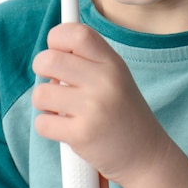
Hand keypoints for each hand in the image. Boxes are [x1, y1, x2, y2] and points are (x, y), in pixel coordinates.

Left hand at [32, 23, 170, 185]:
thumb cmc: (123, 111)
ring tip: (60, 107)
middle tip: (52, 78)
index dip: (58, 36)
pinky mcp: (82, 135)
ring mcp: (93, 108)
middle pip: (50, 60)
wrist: (146, 153)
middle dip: (41, 67)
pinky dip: (47, 125)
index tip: (56, 48)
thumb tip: (51, 49)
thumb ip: (88, 59)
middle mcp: (104, 81)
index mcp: (112, 62)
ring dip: (43, 101)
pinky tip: (64, 126)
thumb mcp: (116, 75)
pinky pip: (43, 122)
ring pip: (41, 93)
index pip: (78, 33)